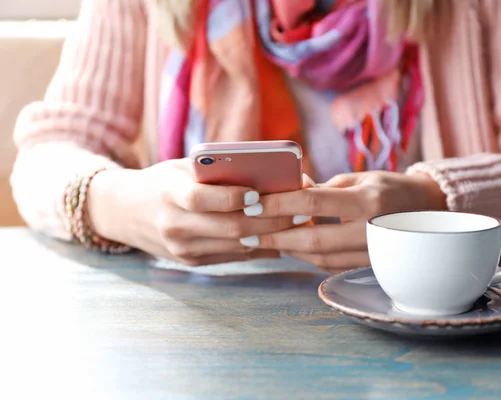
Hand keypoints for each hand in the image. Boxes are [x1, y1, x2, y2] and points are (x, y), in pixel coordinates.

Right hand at [87, 159, 292, 265]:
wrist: (124, 212)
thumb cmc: (162, 182)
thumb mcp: (180, 169)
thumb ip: (214, 172)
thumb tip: (266, 178)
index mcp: (170, 196)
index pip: (203, 199)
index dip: (234, 197)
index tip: (262, 190)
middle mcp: (175, 227)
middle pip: (231, 227)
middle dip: (270, 220)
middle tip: (299, 210)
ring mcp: (183, 250)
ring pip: (237, 246)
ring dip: (271, 236)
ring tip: (297, 223)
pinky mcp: (192, 262)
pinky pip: (233, 256)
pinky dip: (259, 247)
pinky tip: (279, 237)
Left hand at [241, 171, 445, 271]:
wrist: (427, 210)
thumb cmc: (390, 187)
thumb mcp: (359, 178)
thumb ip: (324, 188)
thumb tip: (290, 192)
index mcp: (368, 200)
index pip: (315, 202)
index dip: (280, 204)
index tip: (253, 205)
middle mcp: (371, 229)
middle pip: (313, 240)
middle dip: (276, 236)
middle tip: (248, 233)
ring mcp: (372, 252)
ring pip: (320, 258)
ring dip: (288, 249)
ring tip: (263, 240)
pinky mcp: (369, 264)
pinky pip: (331, 265)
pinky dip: (307, 256)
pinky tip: (290, 246)